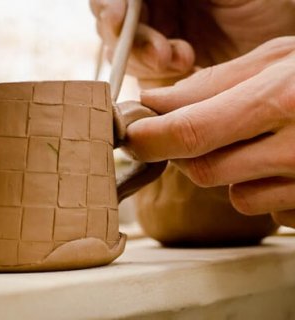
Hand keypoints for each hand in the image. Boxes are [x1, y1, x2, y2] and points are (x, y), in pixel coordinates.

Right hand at [90, 0, 294, 86]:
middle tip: (161, 51)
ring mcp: (154, 40)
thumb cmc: (260, 0)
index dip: (109, 6)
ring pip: (122, 55)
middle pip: (111, 27)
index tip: (118, 16)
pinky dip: (155, 78)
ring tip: (181, 59)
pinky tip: (182, 67)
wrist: (277, 39)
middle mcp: (151, 10)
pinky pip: (141, 77)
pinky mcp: (161, 71)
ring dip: (145, 60)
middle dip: (132, 40)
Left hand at [125, 37, 294, 227]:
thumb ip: (214, 84)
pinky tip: (272, 161)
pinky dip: (252, 185)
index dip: (151, 135)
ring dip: (221, 167)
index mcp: (283, 99)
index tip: (131, 132)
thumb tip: (157, 100)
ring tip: (247, 138)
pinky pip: (258, 204)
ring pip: (228, 190)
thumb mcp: (276, 61)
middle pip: (201, 168)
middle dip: (182, 151)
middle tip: (182, 130)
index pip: (191, 130)